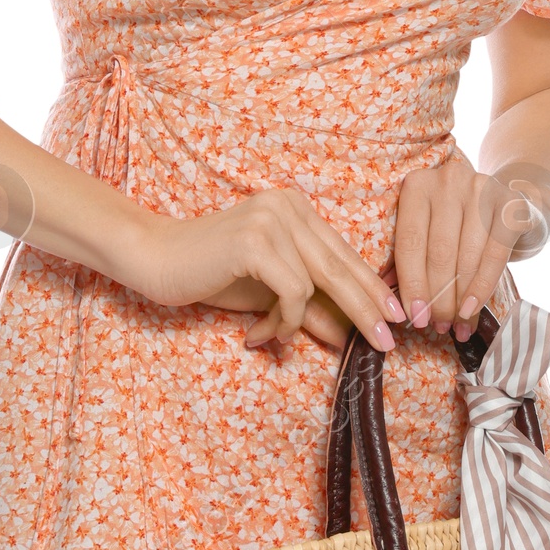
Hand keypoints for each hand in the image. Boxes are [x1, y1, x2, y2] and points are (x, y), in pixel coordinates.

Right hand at [123, 189, 403, 351]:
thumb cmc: (210, 274)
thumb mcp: (269, 295)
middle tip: (386, 344)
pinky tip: (263, 334)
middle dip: (366, 309)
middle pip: (341, 266)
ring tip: (277, 338)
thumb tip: (349, 335)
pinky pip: (293, 291)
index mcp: (296, 208)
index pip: (344, 254)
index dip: (371, 289)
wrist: (154, 260)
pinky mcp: (256, 240)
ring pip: (319, 281)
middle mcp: (289, 205)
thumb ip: (310, 308)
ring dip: (302, 322)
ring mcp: (272, 218)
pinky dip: (284, 319)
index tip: (394, 319)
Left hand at [392, 151, 549, 338]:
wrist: (514, 203)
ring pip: (466, 257)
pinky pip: (494, 255)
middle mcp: (448, 180)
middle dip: (437, 297)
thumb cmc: (461, 224)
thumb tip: (386, 298)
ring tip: (455, 325)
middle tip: (436, 325)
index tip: (413, 317)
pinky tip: (472, 310)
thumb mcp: (430, 231)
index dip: (411, 284)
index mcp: (418, 185)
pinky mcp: (510, 204)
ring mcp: (482, 188)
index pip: (410, 242)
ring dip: (459, 299)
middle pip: (438, 252)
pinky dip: (482, 288)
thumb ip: (408, 257)